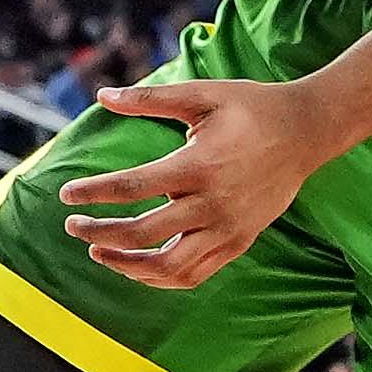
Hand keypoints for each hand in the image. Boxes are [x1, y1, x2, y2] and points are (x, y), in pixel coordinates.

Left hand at [59, 73, 324, 288]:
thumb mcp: (202, 94)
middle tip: (73, 225)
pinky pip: (194, 274)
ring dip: (127, 266)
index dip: (93, 194)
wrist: (306, 132)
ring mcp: (228, 229)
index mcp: (199, 165)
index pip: (132, 188)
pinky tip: (137, 266)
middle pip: (142, 234)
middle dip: (100, 233)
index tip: (66, 195)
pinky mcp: (239, 242)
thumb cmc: (250, 107)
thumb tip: (103, 95)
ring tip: (100, 251)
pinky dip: (161, 277)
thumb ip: (150, 99)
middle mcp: (212, 204)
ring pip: (168, 267)